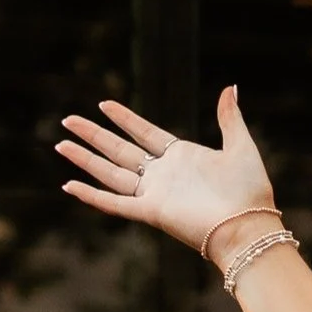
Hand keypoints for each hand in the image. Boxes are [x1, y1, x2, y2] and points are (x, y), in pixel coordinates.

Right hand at [57, 86, 276, 260]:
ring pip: (110, 173)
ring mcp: (154, 194)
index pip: (145, 133)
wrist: (249, 225)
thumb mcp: (240, 146)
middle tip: (68, 120)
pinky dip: (91, 196)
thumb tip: (230, 87)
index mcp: (182, 158)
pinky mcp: (151, 212)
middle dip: (93, 135)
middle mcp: (163, 175)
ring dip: (85, 159)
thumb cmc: (249, 191)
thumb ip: (229, 118)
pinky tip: (69, 185)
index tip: (104, 104)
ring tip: (61, 144)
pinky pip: (114, 203)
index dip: (124, 119)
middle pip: (119, 150)